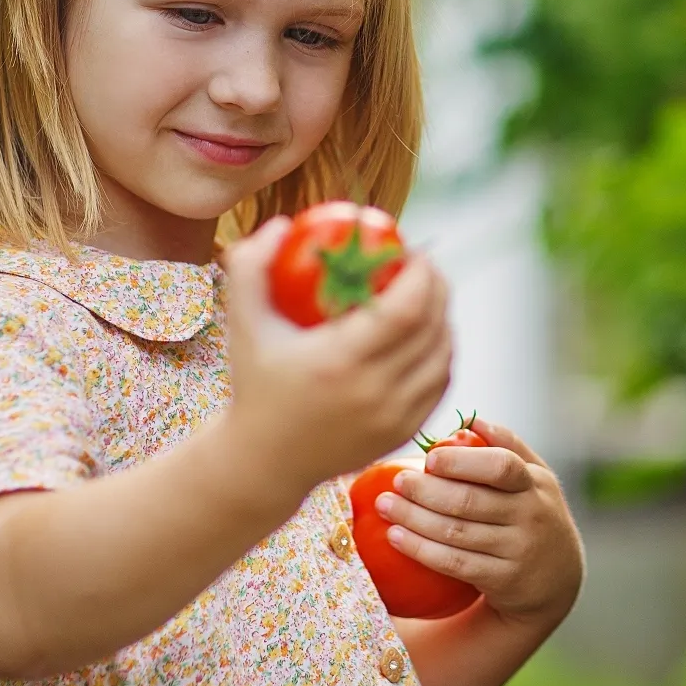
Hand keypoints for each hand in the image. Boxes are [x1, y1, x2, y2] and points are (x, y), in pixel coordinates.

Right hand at [222, 216, 453, 490]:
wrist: (265, 461)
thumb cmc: (255, 384)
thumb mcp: (243, 324)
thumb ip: (251, 267)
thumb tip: (281, 224)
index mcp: (338, 362)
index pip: (405, 310)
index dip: (422, 275)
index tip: (413, 252)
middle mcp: (373, 392)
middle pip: (432, 328)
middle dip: (438, 288)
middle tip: (425, 266)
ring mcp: (393, 417)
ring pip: (443, 356)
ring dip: (443, 319)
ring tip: (428, 296)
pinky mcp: (403, 432)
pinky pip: (439, 383)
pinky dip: (441, 353)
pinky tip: (428, 334)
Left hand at [374, 418, 583, 626]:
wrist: (559, 579)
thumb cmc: (534, 514)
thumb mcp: (535, 478)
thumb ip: (507, 446)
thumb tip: (469, 421)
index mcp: (534, 483)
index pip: (501, 466)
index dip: (462, 461)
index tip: (429, 459)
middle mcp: (529, 515)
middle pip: (470, 501)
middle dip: (426, 490)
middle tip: (396, 481)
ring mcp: (517, 550)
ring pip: (456, 532)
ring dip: (414, 518)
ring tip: (385, 505)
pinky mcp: (502, 579)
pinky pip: (454, 563)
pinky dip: (421, 549)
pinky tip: (395, 537)